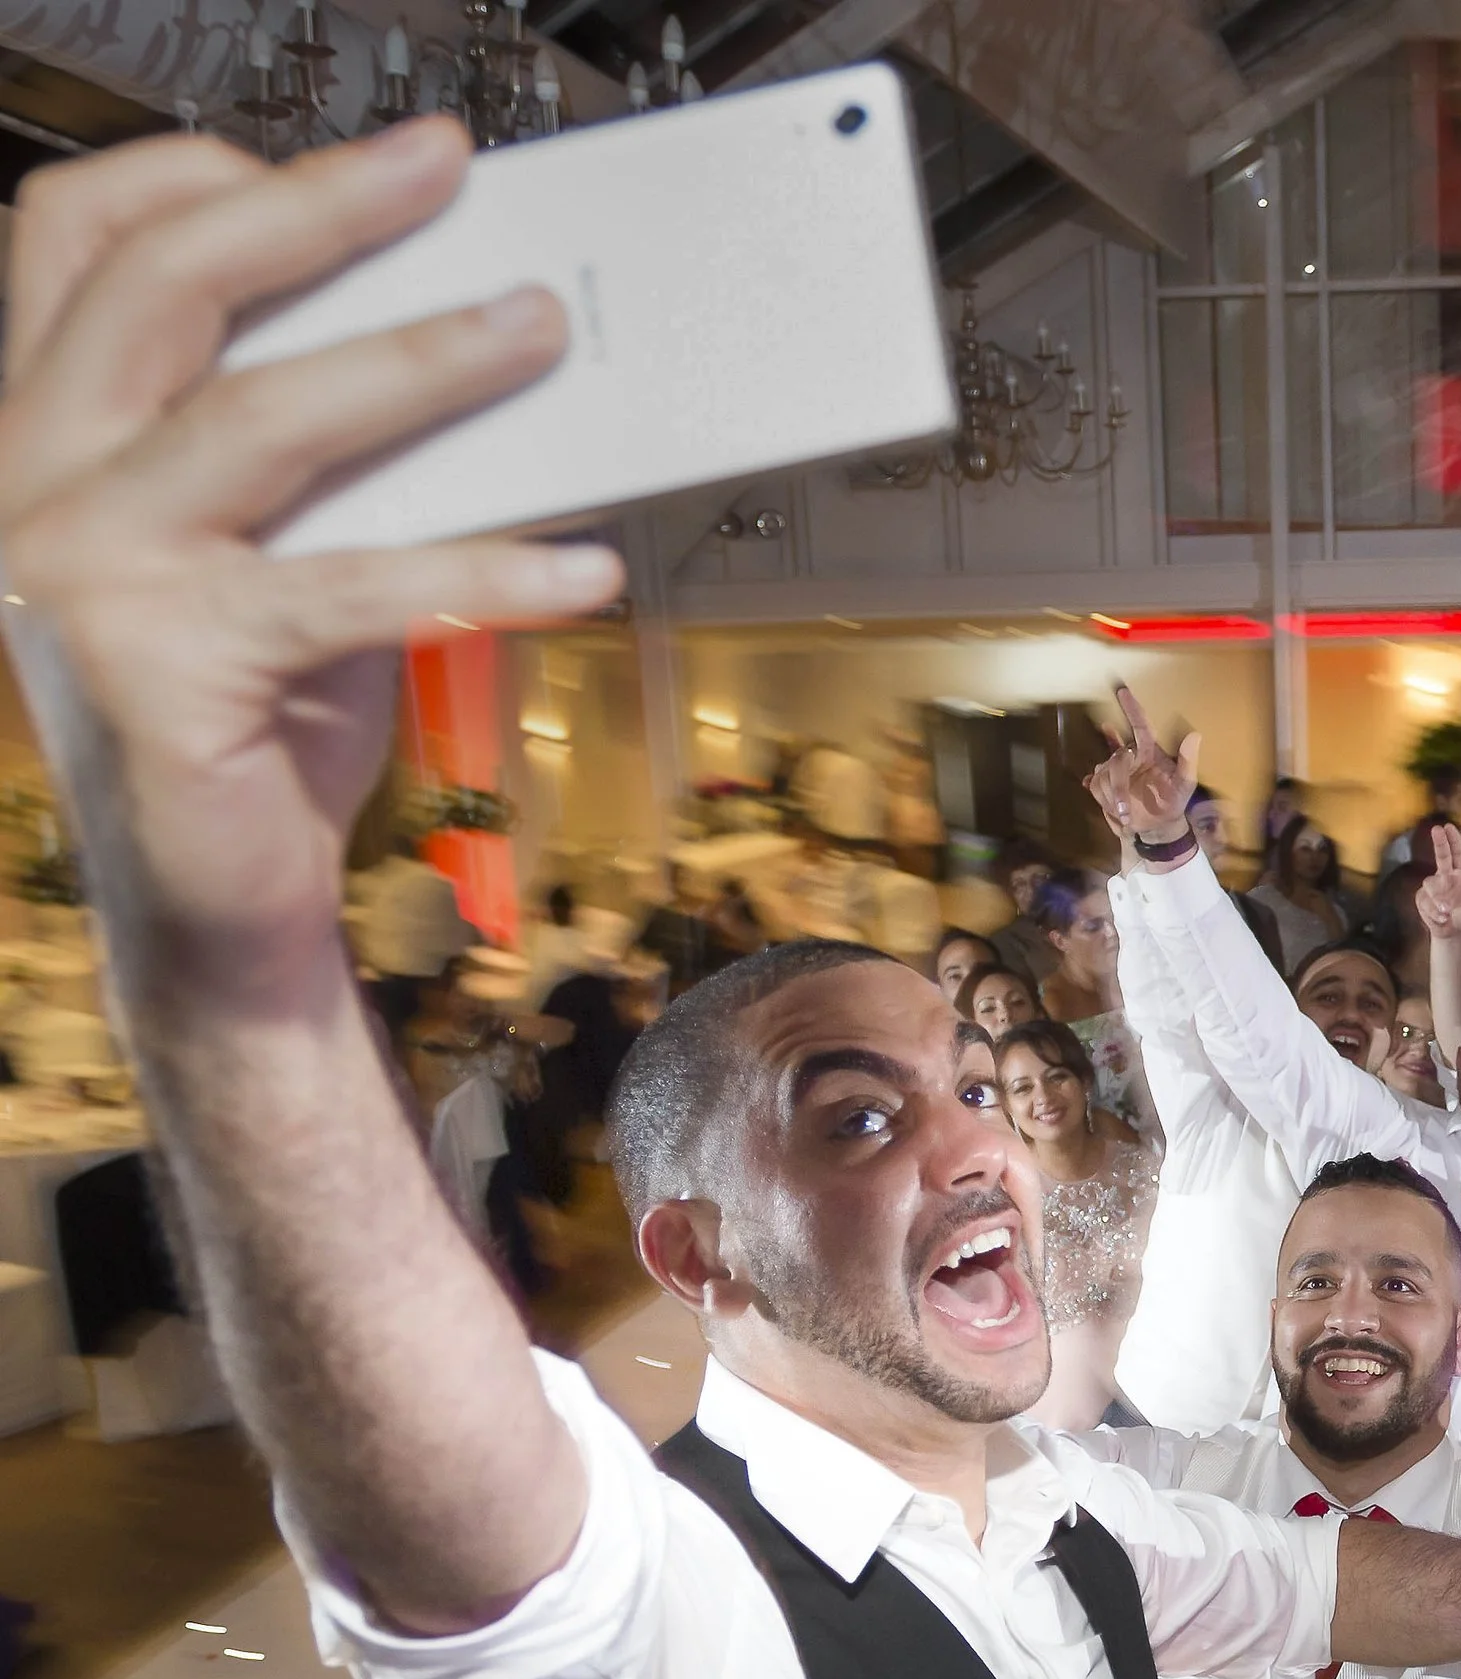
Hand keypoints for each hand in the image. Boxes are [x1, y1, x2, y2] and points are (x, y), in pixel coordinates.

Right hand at [0, 126, 622, 980]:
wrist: (219, 906)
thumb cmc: (257, 727)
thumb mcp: (288, 550)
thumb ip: (336, 455)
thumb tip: (473, 344)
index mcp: (40, 430)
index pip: (83, 240)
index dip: (211, 177)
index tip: (355, 166)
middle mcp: (29, 480)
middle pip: (165, 284)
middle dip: (318, 210)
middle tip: (444, 175)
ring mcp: (77, 571)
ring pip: (260, 417)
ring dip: (421, 362)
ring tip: (539, 333)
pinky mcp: (161, 667)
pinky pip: (349, 591)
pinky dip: (483, 572)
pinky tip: (581, 568)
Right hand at [1084, 683, 1200, 866]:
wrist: (1158, 827)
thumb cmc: (1174, 801)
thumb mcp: (1185, 784)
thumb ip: (1189, 760)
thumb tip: (1196, 734)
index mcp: (1150, 752)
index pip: (1140, 724)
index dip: (1131, 707)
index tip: (1122, 690)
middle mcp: (1131, 756)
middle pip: (1116, 758)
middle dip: (1117, 785)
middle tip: (1124, 811)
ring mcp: (1115, 770)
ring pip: (1103, 774)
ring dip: (1113, 798)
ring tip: (1126, 814)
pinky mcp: (1103, 783)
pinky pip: (1095, 785)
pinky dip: (1104, 800)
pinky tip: (1113, 809)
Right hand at [1417, 819, 1460, 937]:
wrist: (1454, 934)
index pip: (1458, 854)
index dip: (1453, 840)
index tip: (1448, 827)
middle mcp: (1446, 877)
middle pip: (1441, 856)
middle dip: (1439, 842)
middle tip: (1436, 829)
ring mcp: (1433, 888)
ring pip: (1430, 883)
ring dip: (1438, 899)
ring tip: (1447, 913)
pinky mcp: (1422, 898)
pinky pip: (1424, 900)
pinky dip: (1433, 911)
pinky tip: (1440, 918)